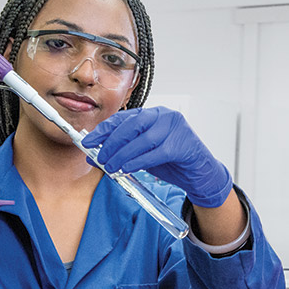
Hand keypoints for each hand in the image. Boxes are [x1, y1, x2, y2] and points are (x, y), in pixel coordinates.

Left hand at [83, 107, 232, 207]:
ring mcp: (175, 128)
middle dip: (111, 142)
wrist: (200, 174)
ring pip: (142, 139)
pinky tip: (127, 168)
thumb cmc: (172, 162)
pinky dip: (138, 161)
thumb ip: (122, 152)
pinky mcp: (183, 144)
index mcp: (153, 114)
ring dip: (122, 154)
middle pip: (131, 125)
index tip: (87, 142)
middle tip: (99, 157)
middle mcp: (164, 116)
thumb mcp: (143, 154)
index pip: (123, 118)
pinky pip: (155, 152)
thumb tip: (95, 157)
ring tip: (111, 166)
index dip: (103, 130)